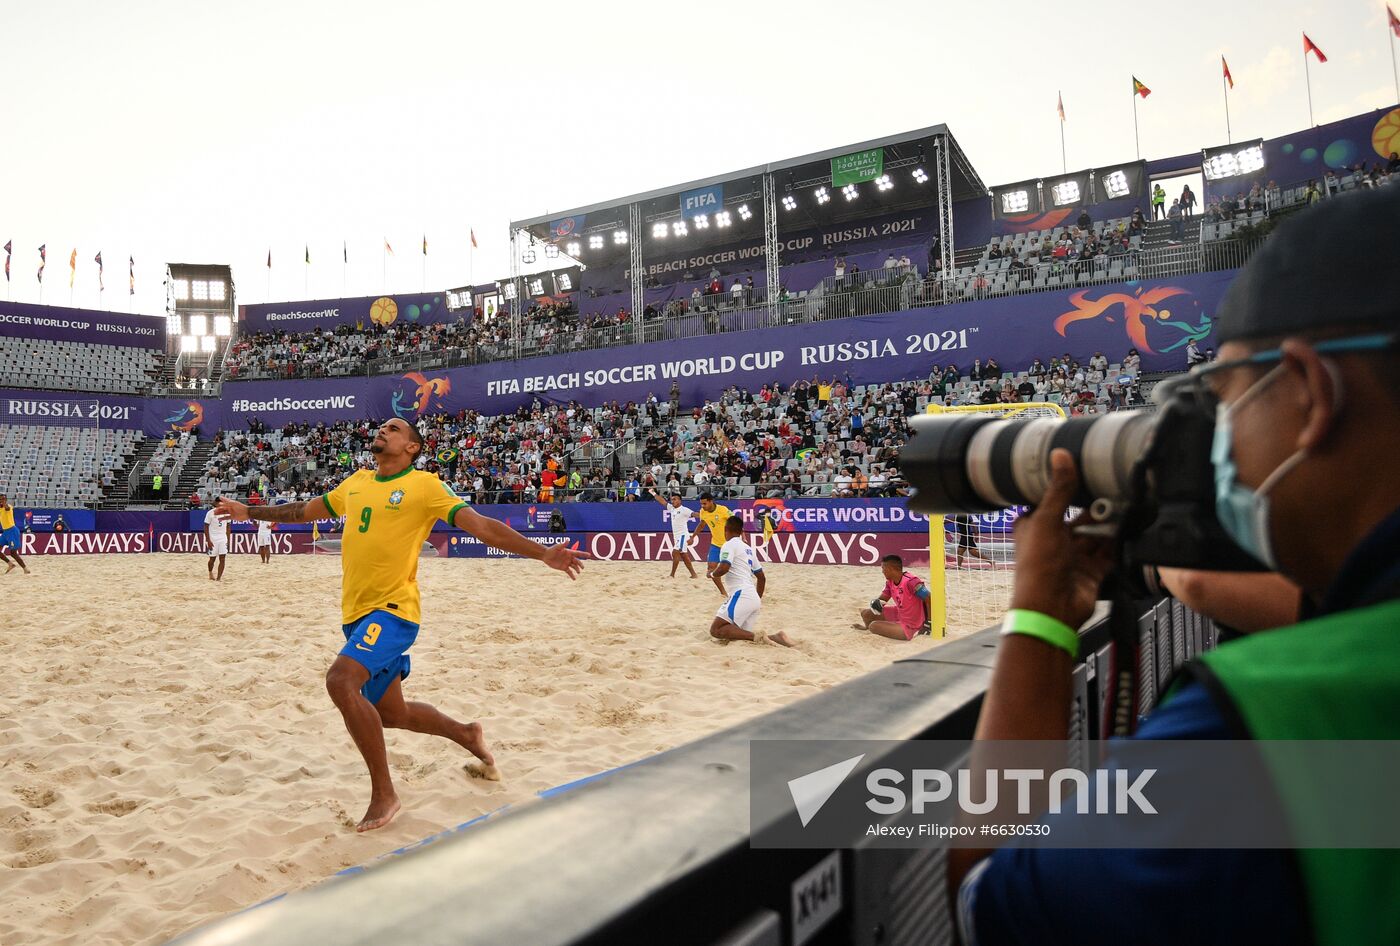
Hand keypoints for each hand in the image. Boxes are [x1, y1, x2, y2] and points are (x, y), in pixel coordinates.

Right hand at [213, 497, 248, 521]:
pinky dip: (223, 518)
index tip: (216, 503)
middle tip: (214, 511)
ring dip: (219, 513)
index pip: (223, 503)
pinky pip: (226, 517)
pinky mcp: (233, 517)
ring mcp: (232, 512)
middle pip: (223, 508)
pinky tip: (219, 519)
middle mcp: (230, 508)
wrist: (247, 513)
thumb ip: (226, 502)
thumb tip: (220, 500)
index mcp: (230, 504)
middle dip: (218, 509)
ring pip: (224, 513)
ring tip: (215, 514)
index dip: (220, 503)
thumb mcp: (233, 504)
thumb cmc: (241, 507)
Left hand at [541, 541, 590, 579]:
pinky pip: (569, 572)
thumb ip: (563, 544)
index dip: (583, 554)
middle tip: (582, 567)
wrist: (546, 556)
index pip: (578, 553)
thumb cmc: (552, 550)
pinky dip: (572, 575)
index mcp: (569, 552)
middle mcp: (569, 558)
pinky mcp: (564, 568)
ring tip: (578, 572)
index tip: (589, 555)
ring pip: (574, 567)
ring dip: (577, 569)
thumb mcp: (557, 547)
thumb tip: (568, 540)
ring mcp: (567, 563)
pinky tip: (574, 579)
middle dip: (580, 564)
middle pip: (577, 561)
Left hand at [1009, 450, 1115, 629]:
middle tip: (1116, 488)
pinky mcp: (1091, 571)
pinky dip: (1119, 543)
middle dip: (1095, 508)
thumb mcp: (1047, 521)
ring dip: (1110, 524)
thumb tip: (1061, 455)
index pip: (1050, 501)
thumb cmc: (1038, 566)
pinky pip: (1109, 553)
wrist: (1051, 609)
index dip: (1064, 488)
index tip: (1084, 470)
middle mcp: (1053, 540)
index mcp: (1034, 526)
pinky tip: (1133, 528)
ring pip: (1096, 535)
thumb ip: (1059, 490)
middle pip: (1078, 518)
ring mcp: (1073, 557)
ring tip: (1128, 505)